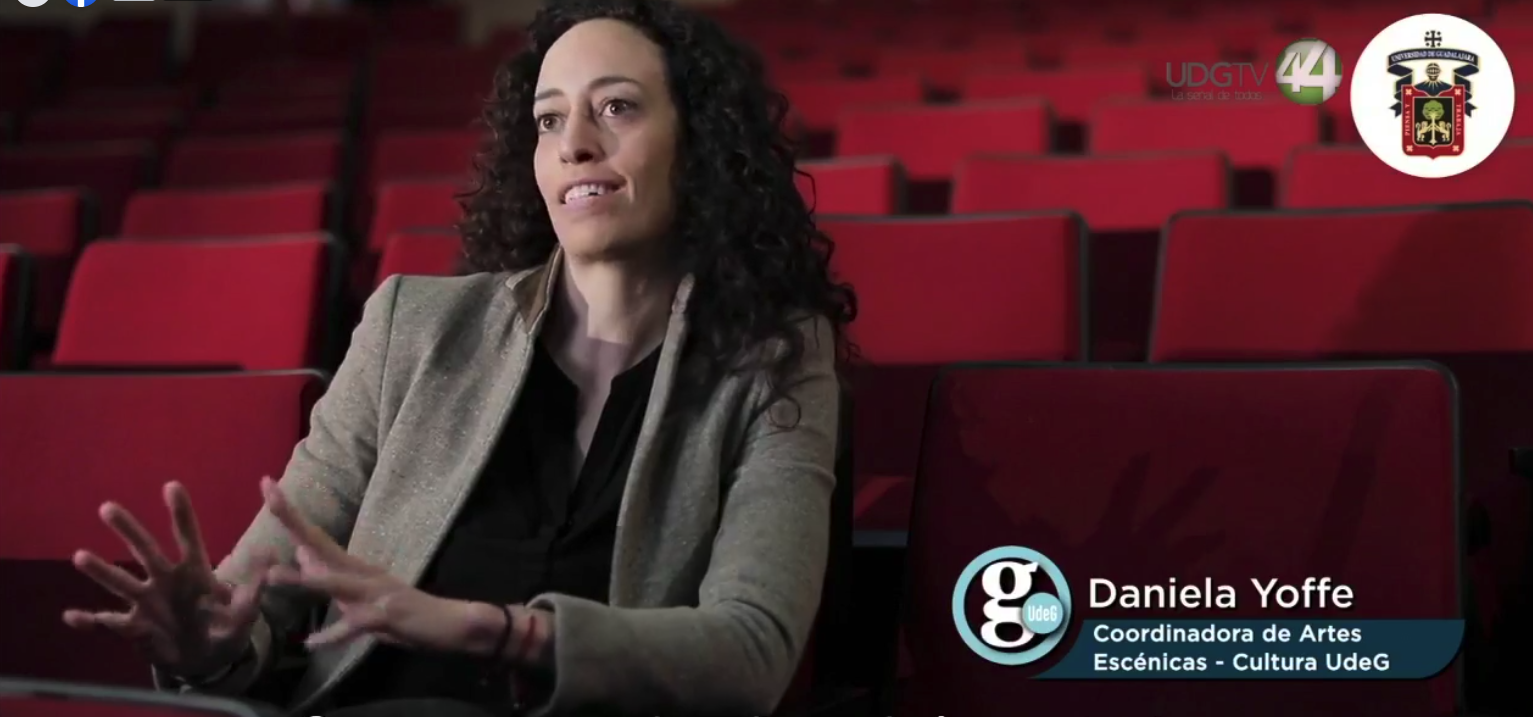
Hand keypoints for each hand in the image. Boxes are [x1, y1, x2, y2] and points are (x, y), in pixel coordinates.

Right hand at [62, 482, 270, 678]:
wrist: (205, 661)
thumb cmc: (226, 630)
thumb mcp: (244, 613)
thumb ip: (252, 588)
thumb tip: (269, 552)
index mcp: (194, 572)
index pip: (188, 536)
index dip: (181, 513)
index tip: (172, 485)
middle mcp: (165, 580)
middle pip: (145, 550)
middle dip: (128, 529)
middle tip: (108, 507)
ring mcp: (146, 601)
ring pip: (121, 581)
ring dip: (101, 570)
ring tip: (80, 556)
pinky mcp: (133, 627)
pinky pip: (108, 623)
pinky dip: (89, 621)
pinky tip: (72, 616)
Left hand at [258, 478, 480, 651]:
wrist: (452, 624)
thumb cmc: (407, 612)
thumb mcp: (363, 593)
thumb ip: (332, 577)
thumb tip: (301, 552)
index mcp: (356, 568)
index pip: (317, 538)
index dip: (291, 515)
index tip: (267, 487)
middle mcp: (364, 574)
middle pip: (322, 545)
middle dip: (294, 520)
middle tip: (269, 492)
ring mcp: (376, 594)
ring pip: (335, 583)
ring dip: (305, 580)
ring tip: (272, 575)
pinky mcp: (386, 617)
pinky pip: (356, 625)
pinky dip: (334, 635)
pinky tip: (312, 642)